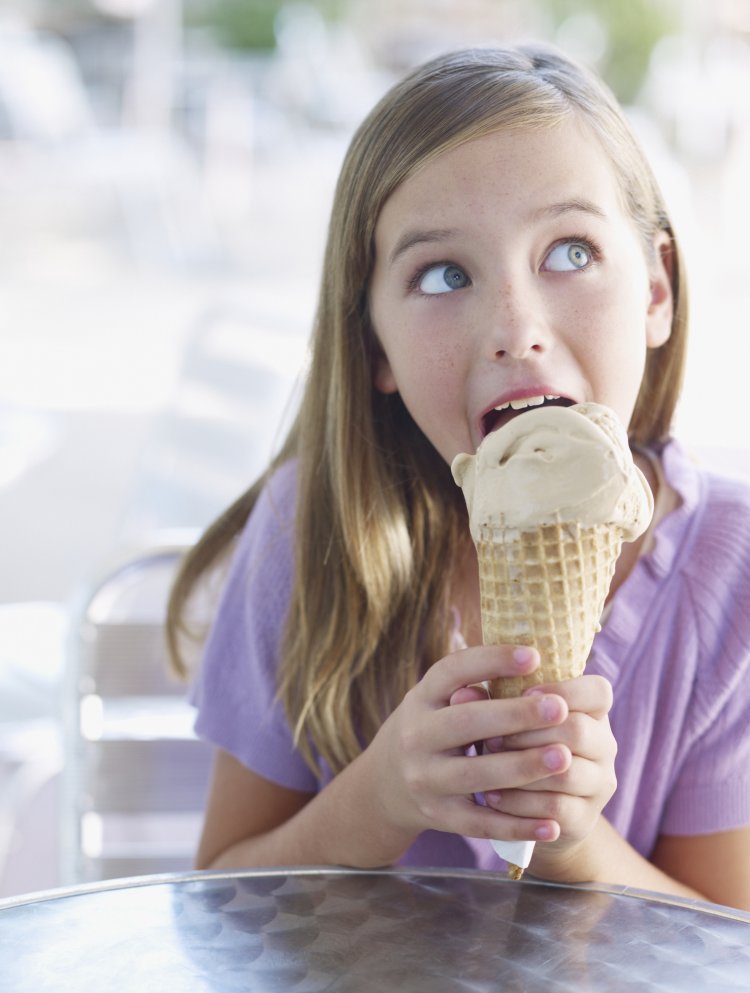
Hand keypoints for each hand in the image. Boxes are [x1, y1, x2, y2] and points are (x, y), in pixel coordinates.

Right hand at [360, 644, 578, 855]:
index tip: (533, 655)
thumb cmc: (434, 728)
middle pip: (466, 723)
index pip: (452, 671)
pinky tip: (552, 824)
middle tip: (559, 708)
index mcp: (423, 698)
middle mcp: (418, 736)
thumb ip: (475, 685)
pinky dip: (516, 825)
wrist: (386, 783)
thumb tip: (533, 660)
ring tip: (564, 757)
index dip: (491, 661)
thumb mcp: (440, 700)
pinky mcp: (438, 815)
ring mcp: (426, 778)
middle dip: (515, 715)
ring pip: (477, 774)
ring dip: (522, 767)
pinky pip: (480, 823)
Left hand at [481, 674, 616, 864]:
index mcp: (592, 710)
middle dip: (529, 733)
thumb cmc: (516, 743)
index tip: (525, 693)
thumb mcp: (507, 718)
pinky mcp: (586, 819)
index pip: (598, 691)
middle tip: (491, 738)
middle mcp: (604, 745)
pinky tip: (491, 797)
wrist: (531, 806)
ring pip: (567, 773)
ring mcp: (599, 784)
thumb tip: (459, 694)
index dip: (564, 690)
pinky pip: (555, 809)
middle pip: (578, 731)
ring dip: (521, 769)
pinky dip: (520, 802)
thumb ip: (489, 700)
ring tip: (486, 766)